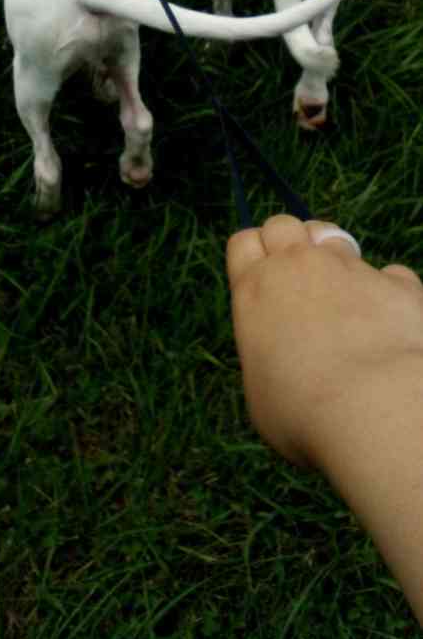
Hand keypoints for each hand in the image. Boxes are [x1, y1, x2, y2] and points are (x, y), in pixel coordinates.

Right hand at [227, 214, 422, 467]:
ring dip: (331, 254)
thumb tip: (283, 358)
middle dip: (288, 241)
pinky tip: (388, 324)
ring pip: (331, 235)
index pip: (243, 241)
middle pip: (282, 224)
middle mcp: (297, 266)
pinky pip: (390, 273)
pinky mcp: (394, 282)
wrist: (372, 407)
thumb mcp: (262, 391)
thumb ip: (267, 354)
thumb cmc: (303, 414)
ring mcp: (348, 268)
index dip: (253, 256)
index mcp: (254, 290)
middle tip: (298, 277)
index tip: (262, 280)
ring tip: (340, 293)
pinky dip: (387, 291)